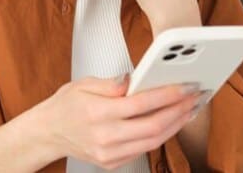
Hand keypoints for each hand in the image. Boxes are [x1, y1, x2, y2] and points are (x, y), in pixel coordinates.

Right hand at [37, 74, 208, 169]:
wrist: (48, 133)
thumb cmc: (65, 106)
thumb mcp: (83, 84)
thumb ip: (110, 83)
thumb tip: (133, 79)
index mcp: (97, 112)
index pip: (142, 103)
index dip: (168, 95)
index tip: (186, 86)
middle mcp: (105, 136)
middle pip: (154, 126)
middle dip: (179, 111)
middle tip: (195, 98)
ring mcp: (109, 153)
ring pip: (153, 141)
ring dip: (175, 125)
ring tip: (188, 110)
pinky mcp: (112, 162)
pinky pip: (143, 149)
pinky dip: (160, 136)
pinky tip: (169, 123)